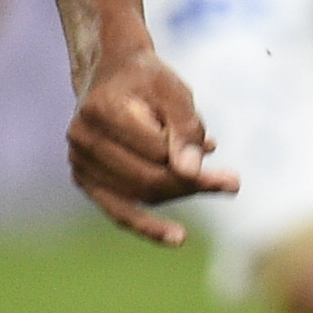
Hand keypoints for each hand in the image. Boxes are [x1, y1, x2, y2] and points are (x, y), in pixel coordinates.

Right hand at [64, 40, 237, 245]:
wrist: (112, 74)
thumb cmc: (149, 81)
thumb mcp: (175, 92)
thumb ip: (186, 130)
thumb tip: (191, 173)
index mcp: (102, 111)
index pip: (157, 151)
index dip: (192, 160)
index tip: (223, 159)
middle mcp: (82, 139)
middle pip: (147, 179)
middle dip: (192, 184)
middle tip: (232, 182)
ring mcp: (79, 162)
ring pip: (141, 195)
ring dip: (180, 192)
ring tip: (216, 182)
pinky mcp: (85, 179)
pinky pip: (118, 210)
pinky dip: (148, 224)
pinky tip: (176, 237)